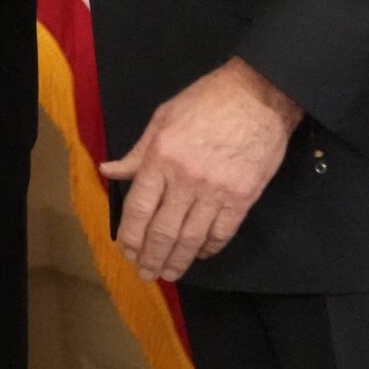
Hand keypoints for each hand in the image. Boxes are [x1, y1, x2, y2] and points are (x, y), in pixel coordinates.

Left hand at [100, 57, 304, 281]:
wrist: (260, 94)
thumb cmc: (208, 100)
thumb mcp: (164, 117)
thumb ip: (138, 152)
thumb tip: (108, 170)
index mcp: (162, 157)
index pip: (139, 208)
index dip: (130, 236)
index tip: (127, 251)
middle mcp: (186, 179)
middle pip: (162, 231)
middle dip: (150, 258)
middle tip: (146, 273)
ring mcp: (216, 191)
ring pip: (191, 239)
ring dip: (177, 261)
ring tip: (169, 273)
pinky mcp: (243, 198)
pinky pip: (221, 233)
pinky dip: (209, 249)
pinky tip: (200, 254)